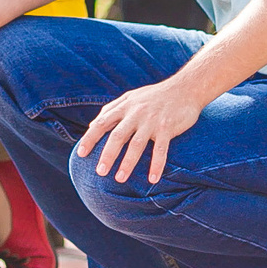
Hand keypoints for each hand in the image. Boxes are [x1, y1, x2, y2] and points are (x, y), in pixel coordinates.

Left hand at [73, 74, 214, 185]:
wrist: (185, 88)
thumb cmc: (154, 96)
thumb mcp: (130, 98)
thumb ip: (111, 110)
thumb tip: (92, 126)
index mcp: (125, 106)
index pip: (102, 122)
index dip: (90, 138)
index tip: (81, 154)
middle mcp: (136, 113)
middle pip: (118, 136)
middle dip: (108, 155)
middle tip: (100, 172)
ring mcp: (152, 120)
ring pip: (137, 144)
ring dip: (128, 163)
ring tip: (120, 179)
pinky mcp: (168, 127)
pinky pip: (161, 149)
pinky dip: (156, 165)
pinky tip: (152, 179)